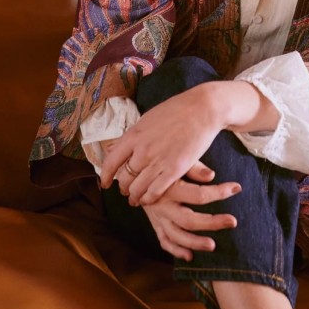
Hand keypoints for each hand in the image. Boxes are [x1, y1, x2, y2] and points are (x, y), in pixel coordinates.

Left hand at [99, 84, 226, 204]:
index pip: (111, 162)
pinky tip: (149, 199)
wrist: (202, 109)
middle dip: (123, 188)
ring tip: (137, 199)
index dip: (105, 177)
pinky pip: (155, 192)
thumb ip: (132, 136)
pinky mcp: (175, 169)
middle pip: (124, 178)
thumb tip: (115, 147)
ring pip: (138, 188)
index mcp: (134, 135)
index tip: (105, 184)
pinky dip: (149, 199)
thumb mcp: (147, 119)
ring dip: (135, 196)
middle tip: (126, 191)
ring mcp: (158, 161)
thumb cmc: (176, 110)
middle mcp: (142, 150)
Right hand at [136, 167, 242, 261]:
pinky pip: (164, 241)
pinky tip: (190, 256)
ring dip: (194, 242)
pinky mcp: (154, 224)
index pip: (198, 194)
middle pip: (189, 219)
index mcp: (169, 187)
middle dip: (212, 222)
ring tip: (213, 245)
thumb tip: (212, 175)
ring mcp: (157, 217)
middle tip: (232, 221)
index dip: (219, 192)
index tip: (237, 188)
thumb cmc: (161, 161)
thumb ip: (193, 168)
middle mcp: (162, 205)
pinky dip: (176, 251)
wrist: (133, 170)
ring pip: (176, 235)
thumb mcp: (175, 159)